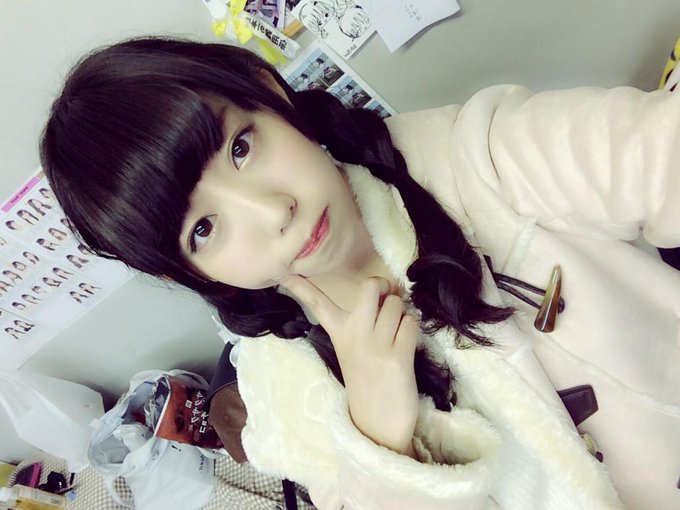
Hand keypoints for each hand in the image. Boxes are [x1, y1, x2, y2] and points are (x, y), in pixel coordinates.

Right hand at [281, 275, 419, 455]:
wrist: (377, 424)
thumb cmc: (368, 381)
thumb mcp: (351, 350)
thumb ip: (362, 321)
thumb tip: (387, 291)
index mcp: (338, 333)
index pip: (316, 303)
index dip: (300, 285)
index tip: (283, 271)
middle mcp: (353, 336)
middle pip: (370, 286)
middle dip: (385, 287)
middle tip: (387, 299)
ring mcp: (375, 347)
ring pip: (396, 304)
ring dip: (402, 313)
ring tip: (397, 332)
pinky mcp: (397, 358)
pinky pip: (411, 323)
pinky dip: (412, 328)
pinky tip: (406, 344)